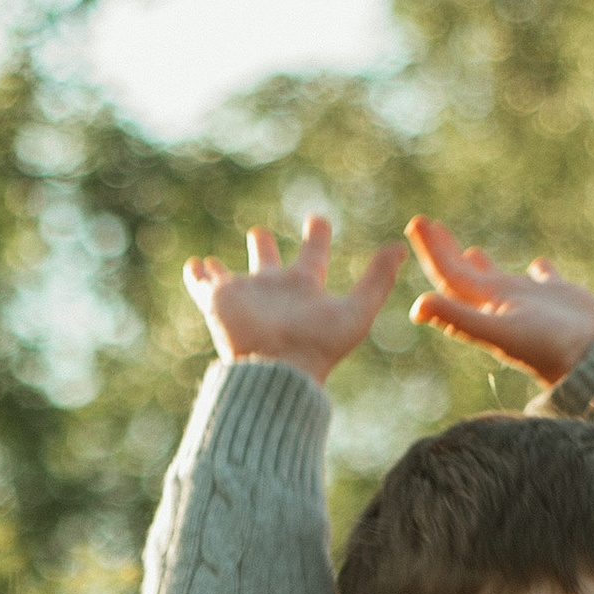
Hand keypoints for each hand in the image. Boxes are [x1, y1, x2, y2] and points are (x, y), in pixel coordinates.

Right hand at [182, 215, 406, 382]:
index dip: (316, 235)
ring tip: (210, 260)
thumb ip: (378, 279)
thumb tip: (400, 247)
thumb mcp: (356, 311)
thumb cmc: (318, 346)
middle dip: (261, 246)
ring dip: (220, 269)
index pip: (312, 254)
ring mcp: (245, 297)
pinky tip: (193, 266)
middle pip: (267, 262)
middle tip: (258, 233)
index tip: (317, 220)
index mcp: (304, 287)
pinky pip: (202, 285)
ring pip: (229, 277)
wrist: (279, 373)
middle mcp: (273, 290)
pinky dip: (196, 275)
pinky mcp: (219, 303)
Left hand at [406, 218, 593, 385]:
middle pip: (464, 274)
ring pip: (500, 279)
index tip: (415, 223)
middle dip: (444, 249)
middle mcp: (501, 304)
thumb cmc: (546, 347)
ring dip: (483, 265)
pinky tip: (540, 264)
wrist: (592, 358)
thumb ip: (458, 317)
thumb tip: (416, 307)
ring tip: (470, 249)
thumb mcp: (498, 330)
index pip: (448, 276)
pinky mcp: (559, 297)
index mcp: (484, 309)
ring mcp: (530, 301)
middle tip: (423, 222)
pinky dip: (542, 271)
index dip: (430, 251)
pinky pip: (545, 280)